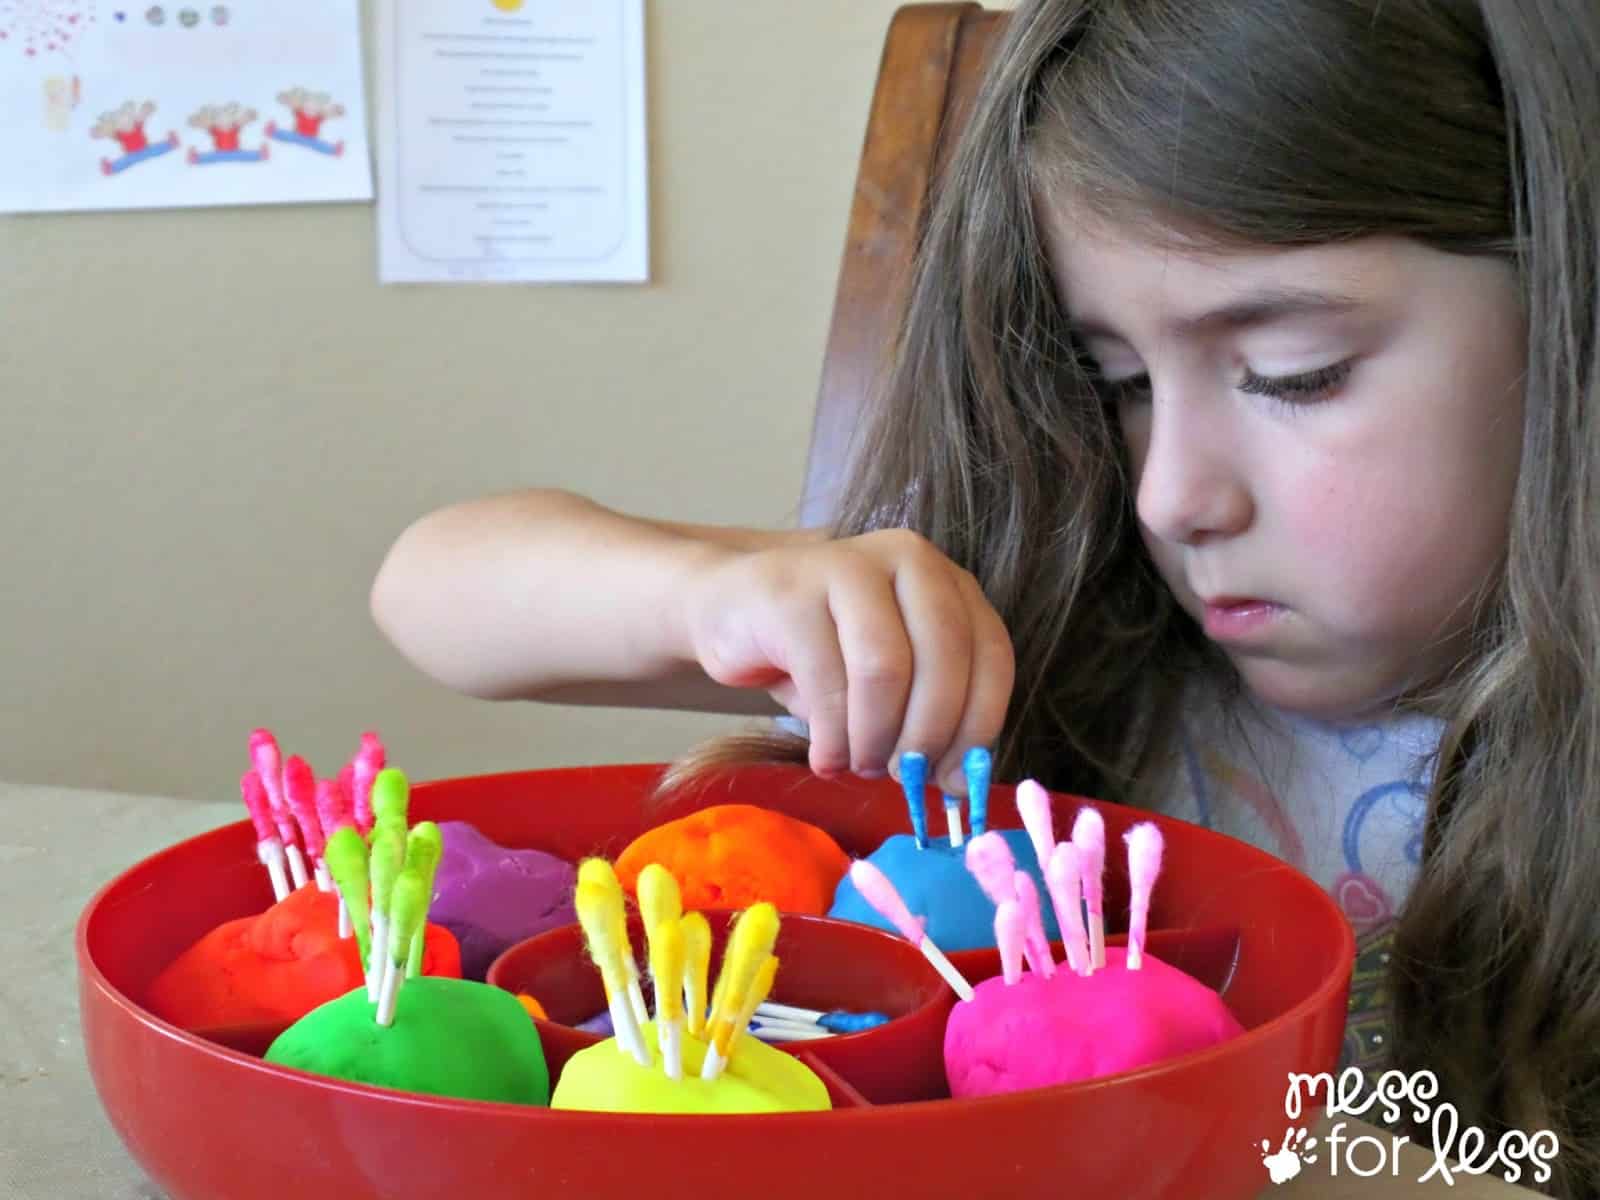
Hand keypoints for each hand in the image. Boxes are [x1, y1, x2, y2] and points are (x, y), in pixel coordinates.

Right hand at [681, 529, 1014, 792]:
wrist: (730, 607)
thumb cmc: (821, 651)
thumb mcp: (890, 678)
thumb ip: (929, 714)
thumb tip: (958, 783)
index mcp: (946, 580)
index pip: (990, 653)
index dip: (980, 725)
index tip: (956, 780)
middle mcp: (908, 559)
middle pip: (944, 659)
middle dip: (927, 735)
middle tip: (903, 777)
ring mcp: (847, 567)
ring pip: (885, 670)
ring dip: (876, 739)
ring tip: (859, 764)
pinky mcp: (792, 593)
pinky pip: (827, 682)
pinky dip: (833, 738)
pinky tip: (826, 756)